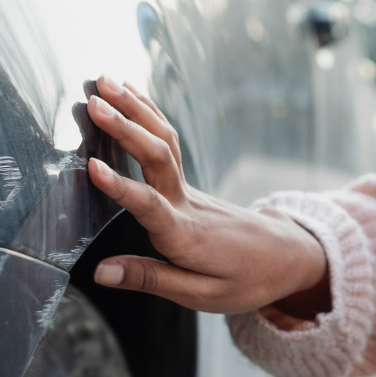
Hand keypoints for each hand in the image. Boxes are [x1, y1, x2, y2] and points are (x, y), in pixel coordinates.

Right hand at [85, 76, 329, 316]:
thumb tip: (100, 272)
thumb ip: (150, 278)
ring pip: (163, 140)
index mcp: (186, 235)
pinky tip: (129, 94)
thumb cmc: (244, 280)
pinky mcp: (188, 182)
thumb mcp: (200, 295)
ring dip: (134, 108)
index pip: (150, 206)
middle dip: (125, 128)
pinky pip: (167, 141)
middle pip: (157, 157)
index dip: (121, 188)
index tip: (92, 167)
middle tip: (93, 102)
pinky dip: (148, 114)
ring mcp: (189, 188)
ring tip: (104, 81)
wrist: (284, 256)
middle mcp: (186, 202)